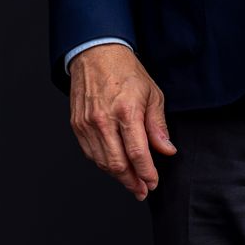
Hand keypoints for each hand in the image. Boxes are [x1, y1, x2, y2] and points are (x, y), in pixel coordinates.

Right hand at [69, 43, 176, 200]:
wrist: (96, 54)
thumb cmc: (126, 72)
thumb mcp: (152, 94)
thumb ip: (158, 126)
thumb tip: (167, 150)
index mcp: (126, 111)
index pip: (137, 153)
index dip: (147, 173)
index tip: (153, 183)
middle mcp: (104, 120)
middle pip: (117, 164)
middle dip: (132, 182)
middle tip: (142, 190)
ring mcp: (87, 124)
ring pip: (102, 163)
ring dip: (118, 176)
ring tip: (131, 182)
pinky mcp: (77, 126)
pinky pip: (91, 154)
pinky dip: (104, 164)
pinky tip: (115, 166)